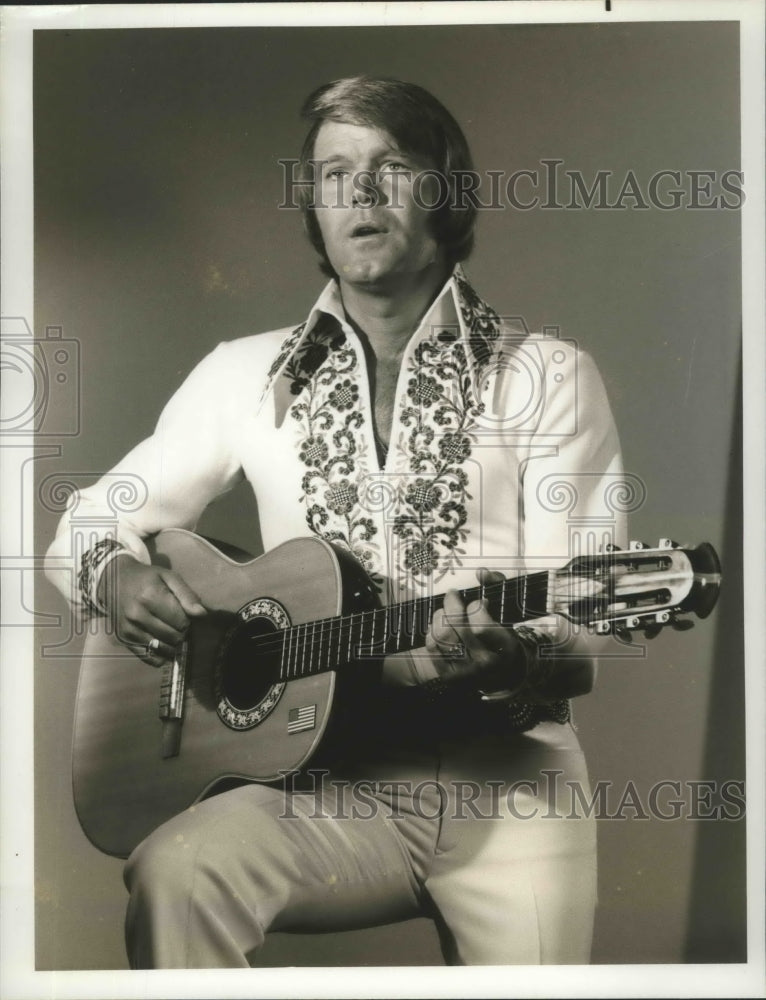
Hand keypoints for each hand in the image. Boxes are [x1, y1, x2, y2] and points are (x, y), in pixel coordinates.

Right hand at [98, 554, 206, 665]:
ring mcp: (128, 629)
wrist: (113, 581)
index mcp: (149, 596)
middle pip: (173, 637)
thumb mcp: (169, 577)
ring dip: (173, 644)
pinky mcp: (123, 639)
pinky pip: (149, 657)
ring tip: (171, 631)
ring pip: (163, 649)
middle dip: (182, 632)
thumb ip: (187, 595)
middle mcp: (136, 615)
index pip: (181, 621)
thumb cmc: (146, 578)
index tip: (183, 613)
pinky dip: (160, 655)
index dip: (188, 619)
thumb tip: (202, 614)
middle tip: (178, 623)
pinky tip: (163, 644)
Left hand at [425, 568, 526, 691]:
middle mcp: (485, 663)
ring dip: (439, 617)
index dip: (475, 607)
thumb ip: (497, 585)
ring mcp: (466, 672)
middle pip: (456, 628)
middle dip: (451, 604)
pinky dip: (432, 632)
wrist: (501, 674)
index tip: (476, 602)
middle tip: (452, 595)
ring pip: (441, 636)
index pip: (480, 625)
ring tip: (445, 611)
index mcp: (504, 647)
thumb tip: (481, 572)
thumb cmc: (502, 635)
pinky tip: (439, 627)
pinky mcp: (449, 676)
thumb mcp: (507, 611)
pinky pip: (432, 647)